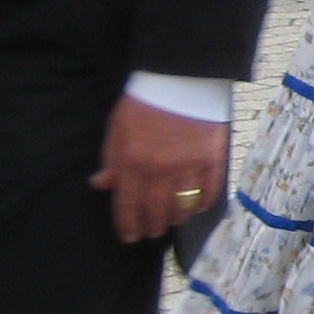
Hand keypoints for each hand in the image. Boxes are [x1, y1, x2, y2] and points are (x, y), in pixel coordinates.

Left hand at [90, 94, 228, 243]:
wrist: (181, 76)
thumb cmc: (143, 101)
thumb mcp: (117, 129)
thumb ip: (110, 160)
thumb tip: (101, 186)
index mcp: (132, 163)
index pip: (127, 207)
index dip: (127, 227)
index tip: (128, 236)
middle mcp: (160, 170)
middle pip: (156, 212)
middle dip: (151, 227)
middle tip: (150, 231)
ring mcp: (188, 166)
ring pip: (182, 208)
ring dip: (175, 219)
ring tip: (171, 220)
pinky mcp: (212, 160)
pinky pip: (208, 193)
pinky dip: (201, 204)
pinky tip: (195, 206)